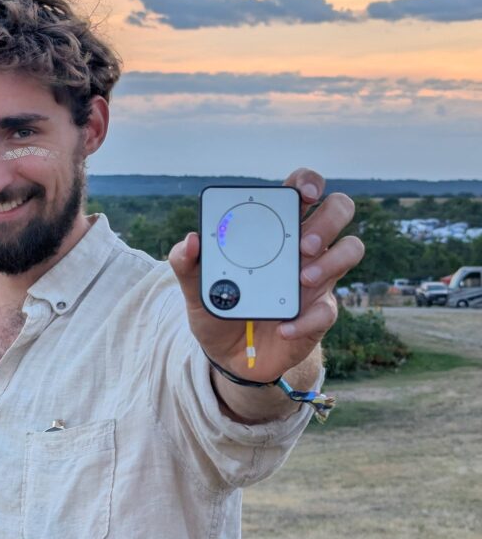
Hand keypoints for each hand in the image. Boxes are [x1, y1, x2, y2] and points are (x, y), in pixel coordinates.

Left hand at [168, 168, 364, 383]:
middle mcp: (303, 247)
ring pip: (350, 249)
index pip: (301, 191)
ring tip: (301, 278)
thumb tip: (191, 241)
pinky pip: (327, 310)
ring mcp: (317, 278)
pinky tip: (284, 327)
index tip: (302, 192)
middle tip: (302, 242)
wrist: (230, 356)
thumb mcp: (195, 288)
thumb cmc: (220, 309)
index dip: (308, 181)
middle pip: (338, 210)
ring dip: (331, 260)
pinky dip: (305, 319)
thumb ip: (187, 264)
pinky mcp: (319, 313)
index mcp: (275, 229)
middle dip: (328, 218)